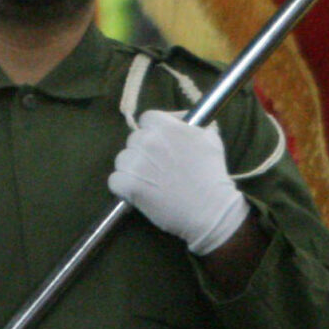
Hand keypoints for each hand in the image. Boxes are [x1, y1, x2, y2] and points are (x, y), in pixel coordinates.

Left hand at [107, 110, 247, 254]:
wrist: (210, 210)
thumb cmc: (213, 176)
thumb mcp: (210, 140)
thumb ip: (194, 126)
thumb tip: (182, 119)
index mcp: (166, 127)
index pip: (147, 119)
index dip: (153, 130)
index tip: (161, 142)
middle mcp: (148, 141)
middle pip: (134, 140)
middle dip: (144, 151)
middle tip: (158, 166)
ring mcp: (136, 163)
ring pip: (122, 159)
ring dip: (132, 168)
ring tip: (149, 180)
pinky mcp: (128, 185)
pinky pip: (115, 180)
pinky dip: (123, 186)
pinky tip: (138, 192)